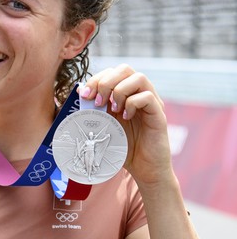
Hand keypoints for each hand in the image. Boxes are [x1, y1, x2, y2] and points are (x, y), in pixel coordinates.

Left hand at [79, 64, 171, 185]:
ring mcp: (151, 103)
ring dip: (119, 91)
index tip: (84, 95)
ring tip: (113, 110)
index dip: (95, 79)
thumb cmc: (123, 148)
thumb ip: (94, 111)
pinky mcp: (159, 115)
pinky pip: (147, 97)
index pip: (112, 72)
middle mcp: (139, 94)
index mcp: (125, 94)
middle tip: (97, 102)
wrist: (143, 169)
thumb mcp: (104, 126)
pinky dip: (132, 103)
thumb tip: (78, 95)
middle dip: (105, 82)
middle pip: (125, 69)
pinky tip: (125, 117)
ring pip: (138, 78)